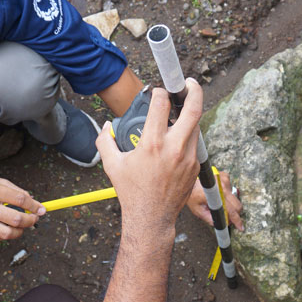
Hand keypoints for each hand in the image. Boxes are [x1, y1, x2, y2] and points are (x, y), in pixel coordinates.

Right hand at [0, 174, 44, 241]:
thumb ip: (16, 191)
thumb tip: (34, 204)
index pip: (20, 200)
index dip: (34, 206)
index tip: (41, 210)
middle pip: (16, 219)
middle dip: (30, 221)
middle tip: (34, 219)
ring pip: (7, 234)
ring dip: (19, 232)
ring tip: (20, 226)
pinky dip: (3, 235)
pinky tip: (2, 226)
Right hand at [95, 79, 202, 236]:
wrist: (151, 217)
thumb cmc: (131, 192)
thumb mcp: (112, 165)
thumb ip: (105, 141)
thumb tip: (107, 126)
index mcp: (152, 144)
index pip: (162, 104)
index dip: (160, 93)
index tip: (157, 93)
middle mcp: (174, 148)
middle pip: (193, 109)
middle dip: (193, 90)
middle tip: (189, 84)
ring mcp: (188, 157)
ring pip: (196, 125)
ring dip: (190, 114)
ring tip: (182, 110)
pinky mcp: (195, 167)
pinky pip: (195, 143)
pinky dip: (188, 135)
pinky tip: (178, 137)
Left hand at [185, 170, 243, 230]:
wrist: (191, 180)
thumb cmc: (193, 195)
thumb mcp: (198, 211)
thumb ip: (209, 219)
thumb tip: (220, 224)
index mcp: (215, 195)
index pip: (230, 210)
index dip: (236, 219)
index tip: (240, 226)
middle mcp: (222, 186)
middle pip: (237, 205)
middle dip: (235, 214)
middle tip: (229, 218)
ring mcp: (225, 180)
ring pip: (235, 198)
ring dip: (230, 204)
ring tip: (218, 203)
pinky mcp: (226, 176)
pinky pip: (231, 190)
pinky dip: (227, 195)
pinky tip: (218, 194)